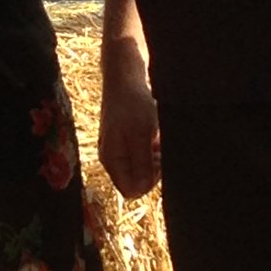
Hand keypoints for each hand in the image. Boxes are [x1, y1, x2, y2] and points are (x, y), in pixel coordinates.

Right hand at [99, 38, 160, 198]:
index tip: (157, 161)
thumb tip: (140, 192)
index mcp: (111, 160)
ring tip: (158, 139)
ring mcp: (118, 150)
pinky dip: (151, 149)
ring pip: (141, 169)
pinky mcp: (125, 141)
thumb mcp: (141, 134)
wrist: (124, 78)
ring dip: (154, 159)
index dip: (149, 181)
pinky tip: (155, 135)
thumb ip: (141, 164)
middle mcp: (112, 158)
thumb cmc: (132, 103)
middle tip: (159, 148)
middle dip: (153, 170)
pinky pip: (141, 156)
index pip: (131, 190)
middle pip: (137, 181)